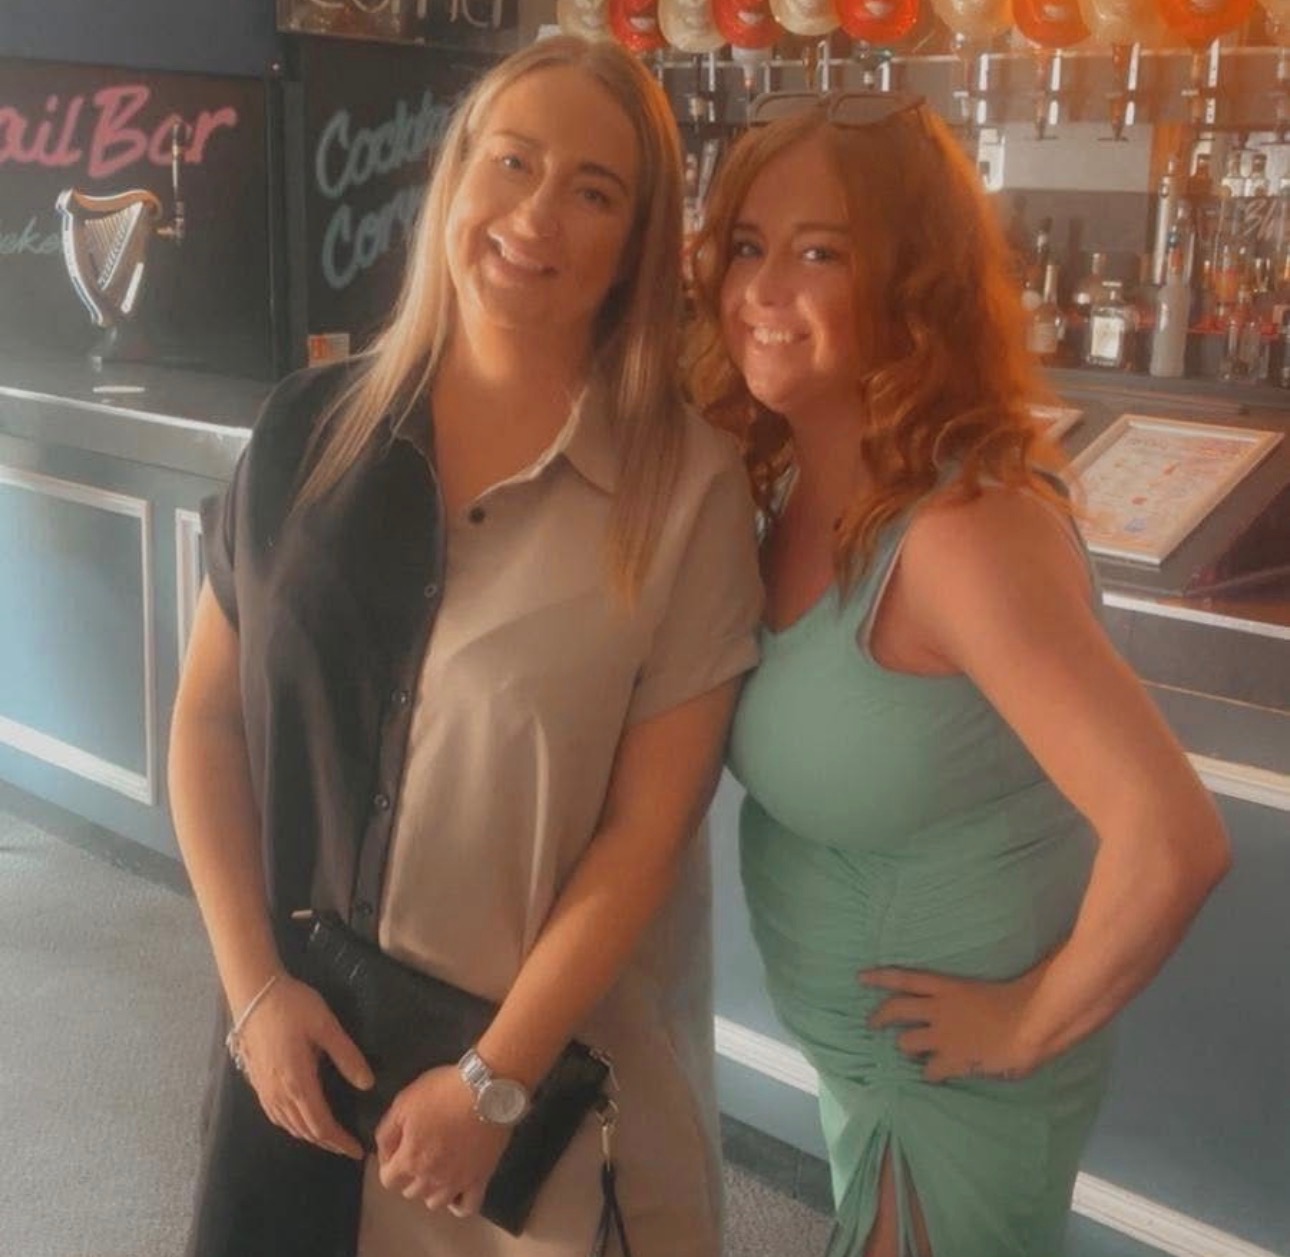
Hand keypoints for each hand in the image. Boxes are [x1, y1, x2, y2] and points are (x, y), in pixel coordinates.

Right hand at [236, 974, 372, 1158]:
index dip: (339, 1141)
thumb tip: (367, 1084)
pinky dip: (294, 1126)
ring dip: (311, 1136)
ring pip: (289, 1126)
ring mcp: (265, 1091)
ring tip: (331, 1137)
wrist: (254, 994)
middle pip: (305, 1131)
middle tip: (348, 1148)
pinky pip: (277, 1116)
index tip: (357, 1150)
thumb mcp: (326, 1026)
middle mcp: (279, 1094)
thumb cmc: (293, 1006)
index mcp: (298, 1082)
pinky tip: (302, 1120)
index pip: (321, 1124)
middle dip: (328, 1143)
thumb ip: (347, 1056)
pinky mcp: (257, 1083)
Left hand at [375, 1065, 511, 1214]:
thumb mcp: (403, 1102)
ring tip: (438, 1168)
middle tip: (420, 1152)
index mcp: (409, 1160)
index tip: (398, 1149)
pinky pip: (467, 1207)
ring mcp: (457, 1183)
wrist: (486, 1088)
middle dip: (410, 1175)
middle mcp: (430, 1179)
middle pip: (411, 1192)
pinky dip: (459, 1203)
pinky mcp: (480, 1179)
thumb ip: (387, 1133)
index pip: (388, 1180)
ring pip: (435, 1202)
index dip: (389, 1165)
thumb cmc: (443, 1091)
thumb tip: (385, 1155)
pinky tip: (457, 1189)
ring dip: (431, 1189)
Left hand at [861, 959, 1051, 1083]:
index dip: (880, 978)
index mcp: (947, 987)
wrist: (1031, 1023)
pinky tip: (936, 1076)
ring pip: (906, 1043)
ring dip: (907, 1048)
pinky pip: (930, 1071)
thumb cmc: (1020, 998)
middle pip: (895, 1009)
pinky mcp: (952, 1059)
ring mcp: (943, 1035)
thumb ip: (972, 994)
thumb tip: (976, 996)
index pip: (904, 977)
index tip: (860, 978)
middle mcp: (938, 1009)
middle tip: (871, 1024)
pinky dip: (931, 1075)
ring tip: (911, 1054)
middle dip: (879, 1017)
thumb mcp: (986, 988)